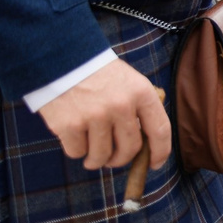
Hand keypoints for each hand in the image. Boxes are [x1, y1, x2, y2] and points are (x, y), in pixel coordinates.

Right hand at [36, 54, 170, 171]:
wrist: (62, 58)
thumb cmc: (98, 73)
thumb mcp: (129, 81)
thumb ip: (138, 108)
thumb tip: (144, 144)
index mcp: (141, 93)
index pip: (159, 130)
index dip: (160, 152)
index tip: (154, 164)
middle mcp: (121, 106)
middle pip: (129, 149)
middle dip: (121, 160)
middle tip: (113, 160)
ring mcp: (95, 116)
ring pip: (102, 156)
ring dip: (97, 160)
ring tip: (91, 154)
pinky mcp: (70, 125)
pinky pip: (77, 152)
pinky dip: (76, 150)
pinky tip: (74, 136)